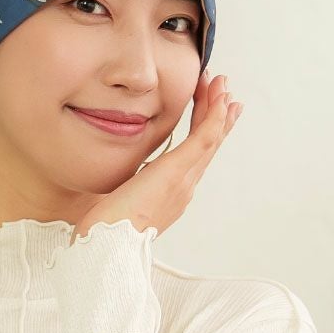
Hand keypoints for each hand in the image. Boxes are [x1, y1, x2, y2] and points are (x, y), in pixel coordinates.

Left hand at [70, 72, 243, 244]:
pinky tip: (221, 100)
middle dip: (218, 117)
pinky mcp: (176, 172)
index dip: (205, 133)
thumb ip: (123, 190)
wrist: (106, 247)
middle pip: (208, 146)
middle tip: (227, 93)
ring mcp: (183, 181)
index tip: (213, 112)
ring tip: (223, 85)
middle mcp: (183, 188)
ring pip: (209, 138)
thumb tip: (117, 183)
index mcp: (171, 195)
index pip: (193, 157)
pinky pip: (202, 140)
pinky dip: (214, 118)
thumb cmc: (106, 232)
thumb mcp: (117, 203)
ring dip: (218, 108)